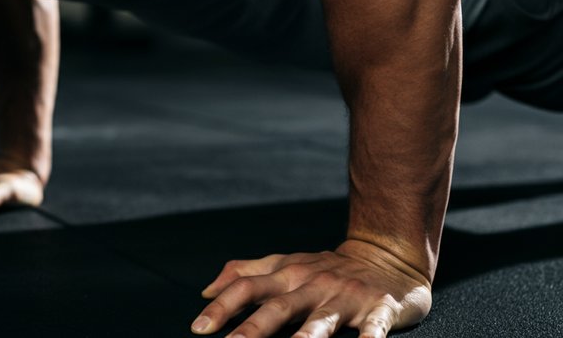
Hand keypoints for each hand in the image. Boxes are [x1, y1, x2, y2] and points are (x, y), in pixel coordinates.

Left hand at [191, 240, 432, 336]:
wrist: (386, 256)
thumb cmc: (326, 267)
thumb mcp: (284, 264)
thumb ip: (245, 274)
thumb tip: (206, 290)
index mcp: (287, 275)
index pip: (247, 288)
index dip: (222, 307)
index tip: (199, 327)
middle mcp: (312, 286)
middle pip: (278, 308)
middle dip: (254, 328)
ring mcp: (345, 297)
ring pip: (321, 321)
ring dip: (306, 337)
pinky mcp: (379, 309)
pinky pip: (375, 327)